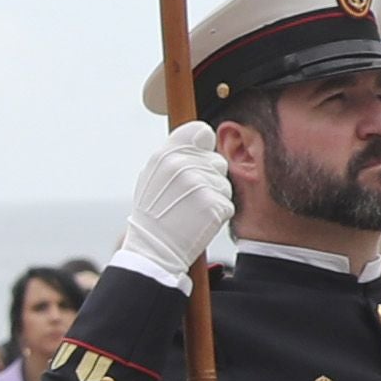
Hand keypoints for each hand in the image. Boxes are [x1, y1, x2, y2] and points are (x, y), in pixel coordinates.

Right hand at [119, 116, 229, 281]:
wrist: (153, 250)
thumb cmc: (153, 214)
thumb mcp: (153, 176)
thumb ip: (177, 152)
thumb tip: (204, 132)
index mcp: (164, 155)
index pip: (200, 131)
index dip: (200, 147)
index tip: (191, 163)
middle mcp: (181, 166)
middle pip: (216, 160)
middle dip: (208, 177)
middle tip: (185, 196)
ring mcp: (199, 185)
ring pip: (223, 181)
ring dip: (213, 196)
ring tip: (190, 209)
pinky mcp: (215, 204)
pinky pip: (227, 201)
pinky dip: (217, 212)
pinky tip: (198, 220)